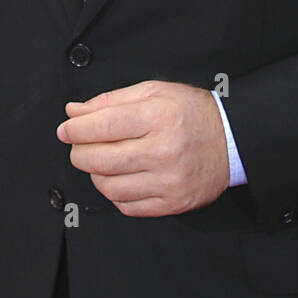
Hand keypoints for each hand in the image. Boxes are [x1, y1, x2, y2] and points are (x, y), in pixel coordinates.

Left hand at [56, 80, 228, 216]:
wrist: (231, 139)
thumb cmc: (191, 111)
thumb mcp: (153, 92)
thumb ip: (111, 101)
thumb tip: (74, 112)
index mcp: (158, 116)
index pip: (103, 126)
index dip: (76, 129)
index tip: (65, 129)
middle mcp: (163, 150)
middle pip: (101, 160)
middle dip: (79, 153)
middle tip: (78, 145)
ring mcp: (169, 181)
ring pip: (110, 187)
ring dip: (95, 174)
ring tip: (100, 161)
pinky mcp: (173, 203)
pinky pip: (127, 206)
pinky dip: (115, 194)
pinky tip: (120, 178)